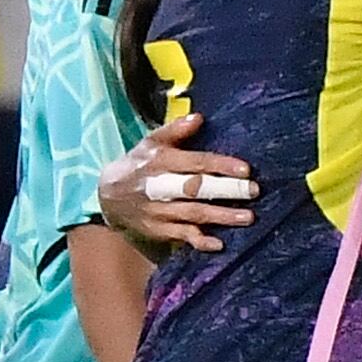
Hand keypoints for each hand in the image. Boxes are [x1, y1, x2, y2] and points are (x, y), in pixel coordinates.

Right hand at [97, 112, 254, 251]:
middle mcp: (159, 187)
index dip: (219, 165)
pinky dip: (200, 240)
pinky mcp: (158, 230)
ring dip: (221, 217)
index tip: (245, 169)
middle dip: (225, 191)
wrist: (107, 196)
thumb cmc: (138, 164)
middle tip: (254, 191)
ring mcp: (158, 211)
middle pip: (195, 189)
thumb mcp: (150, 142)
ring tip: (248, 217)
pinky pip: (182, 236)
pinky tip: (219, 244)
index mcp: (159, 162)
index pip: (194, 163)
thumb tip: (199, 117)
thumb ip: (175, 130)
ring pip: (193, 214)